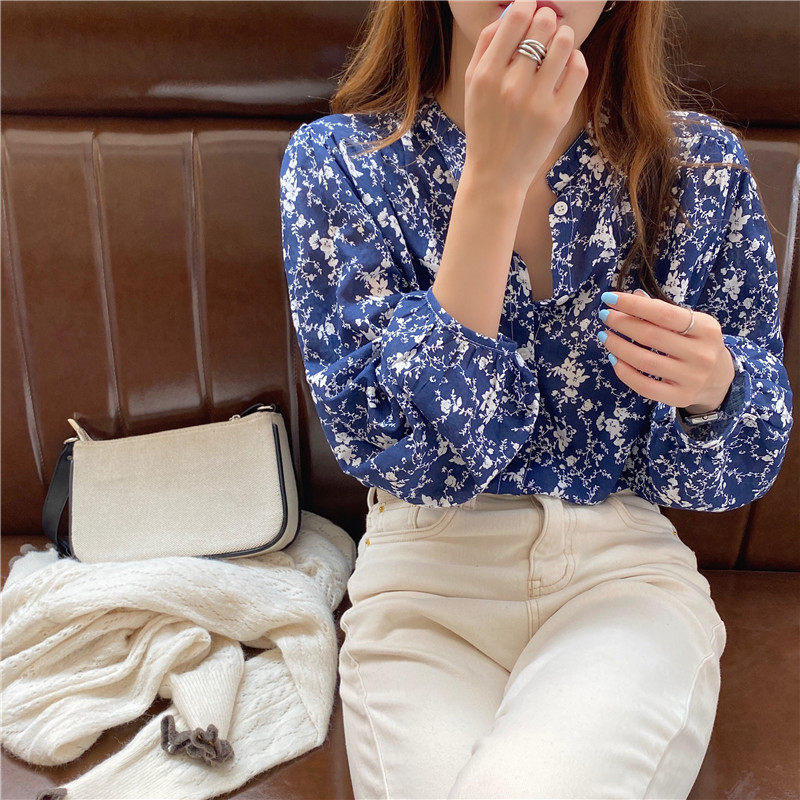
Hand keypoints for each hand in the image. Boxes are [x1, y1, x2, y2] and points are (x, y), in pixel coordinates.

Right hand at [463, 0, 587, 193]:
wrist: (495, 174)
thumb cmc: (484, 125)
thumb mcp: (471, 86)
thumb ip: (486, 46)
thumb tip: (512, 11)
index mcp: (486, 75)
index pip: (516, 18)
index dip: (527, 6)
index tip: (530, 10)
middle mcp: (510, 86)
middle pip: (542, 25)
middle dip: (547, 19)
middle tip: (545, 28)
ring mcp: (536, 101)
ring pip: (564, 42)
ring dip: (564, 36)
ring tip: (558, 45)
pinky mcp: (557, 115)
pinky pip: (578, 69)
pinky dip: (575, 60)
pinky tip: (565, 66)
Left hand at [597, 289, 735, 413]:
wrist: (719, 379)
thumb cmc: (696, 344)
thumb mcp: (688, 323)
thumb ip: (662, 310)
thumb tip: (633, 296)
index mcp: (706, 329)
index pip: (663, 313)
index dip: (633, 305)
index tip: (609, 298)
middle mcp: (702, 354)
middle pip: (651, 336)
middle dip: (622, 323)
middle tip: (605, 315)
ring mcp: (692, 378)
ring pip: (644, 362)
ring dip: (618, 346)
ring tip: (605, 335)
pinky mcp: (679, 397)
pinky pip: (644, 386)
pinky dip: (624, 371)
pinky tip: (614, 358)